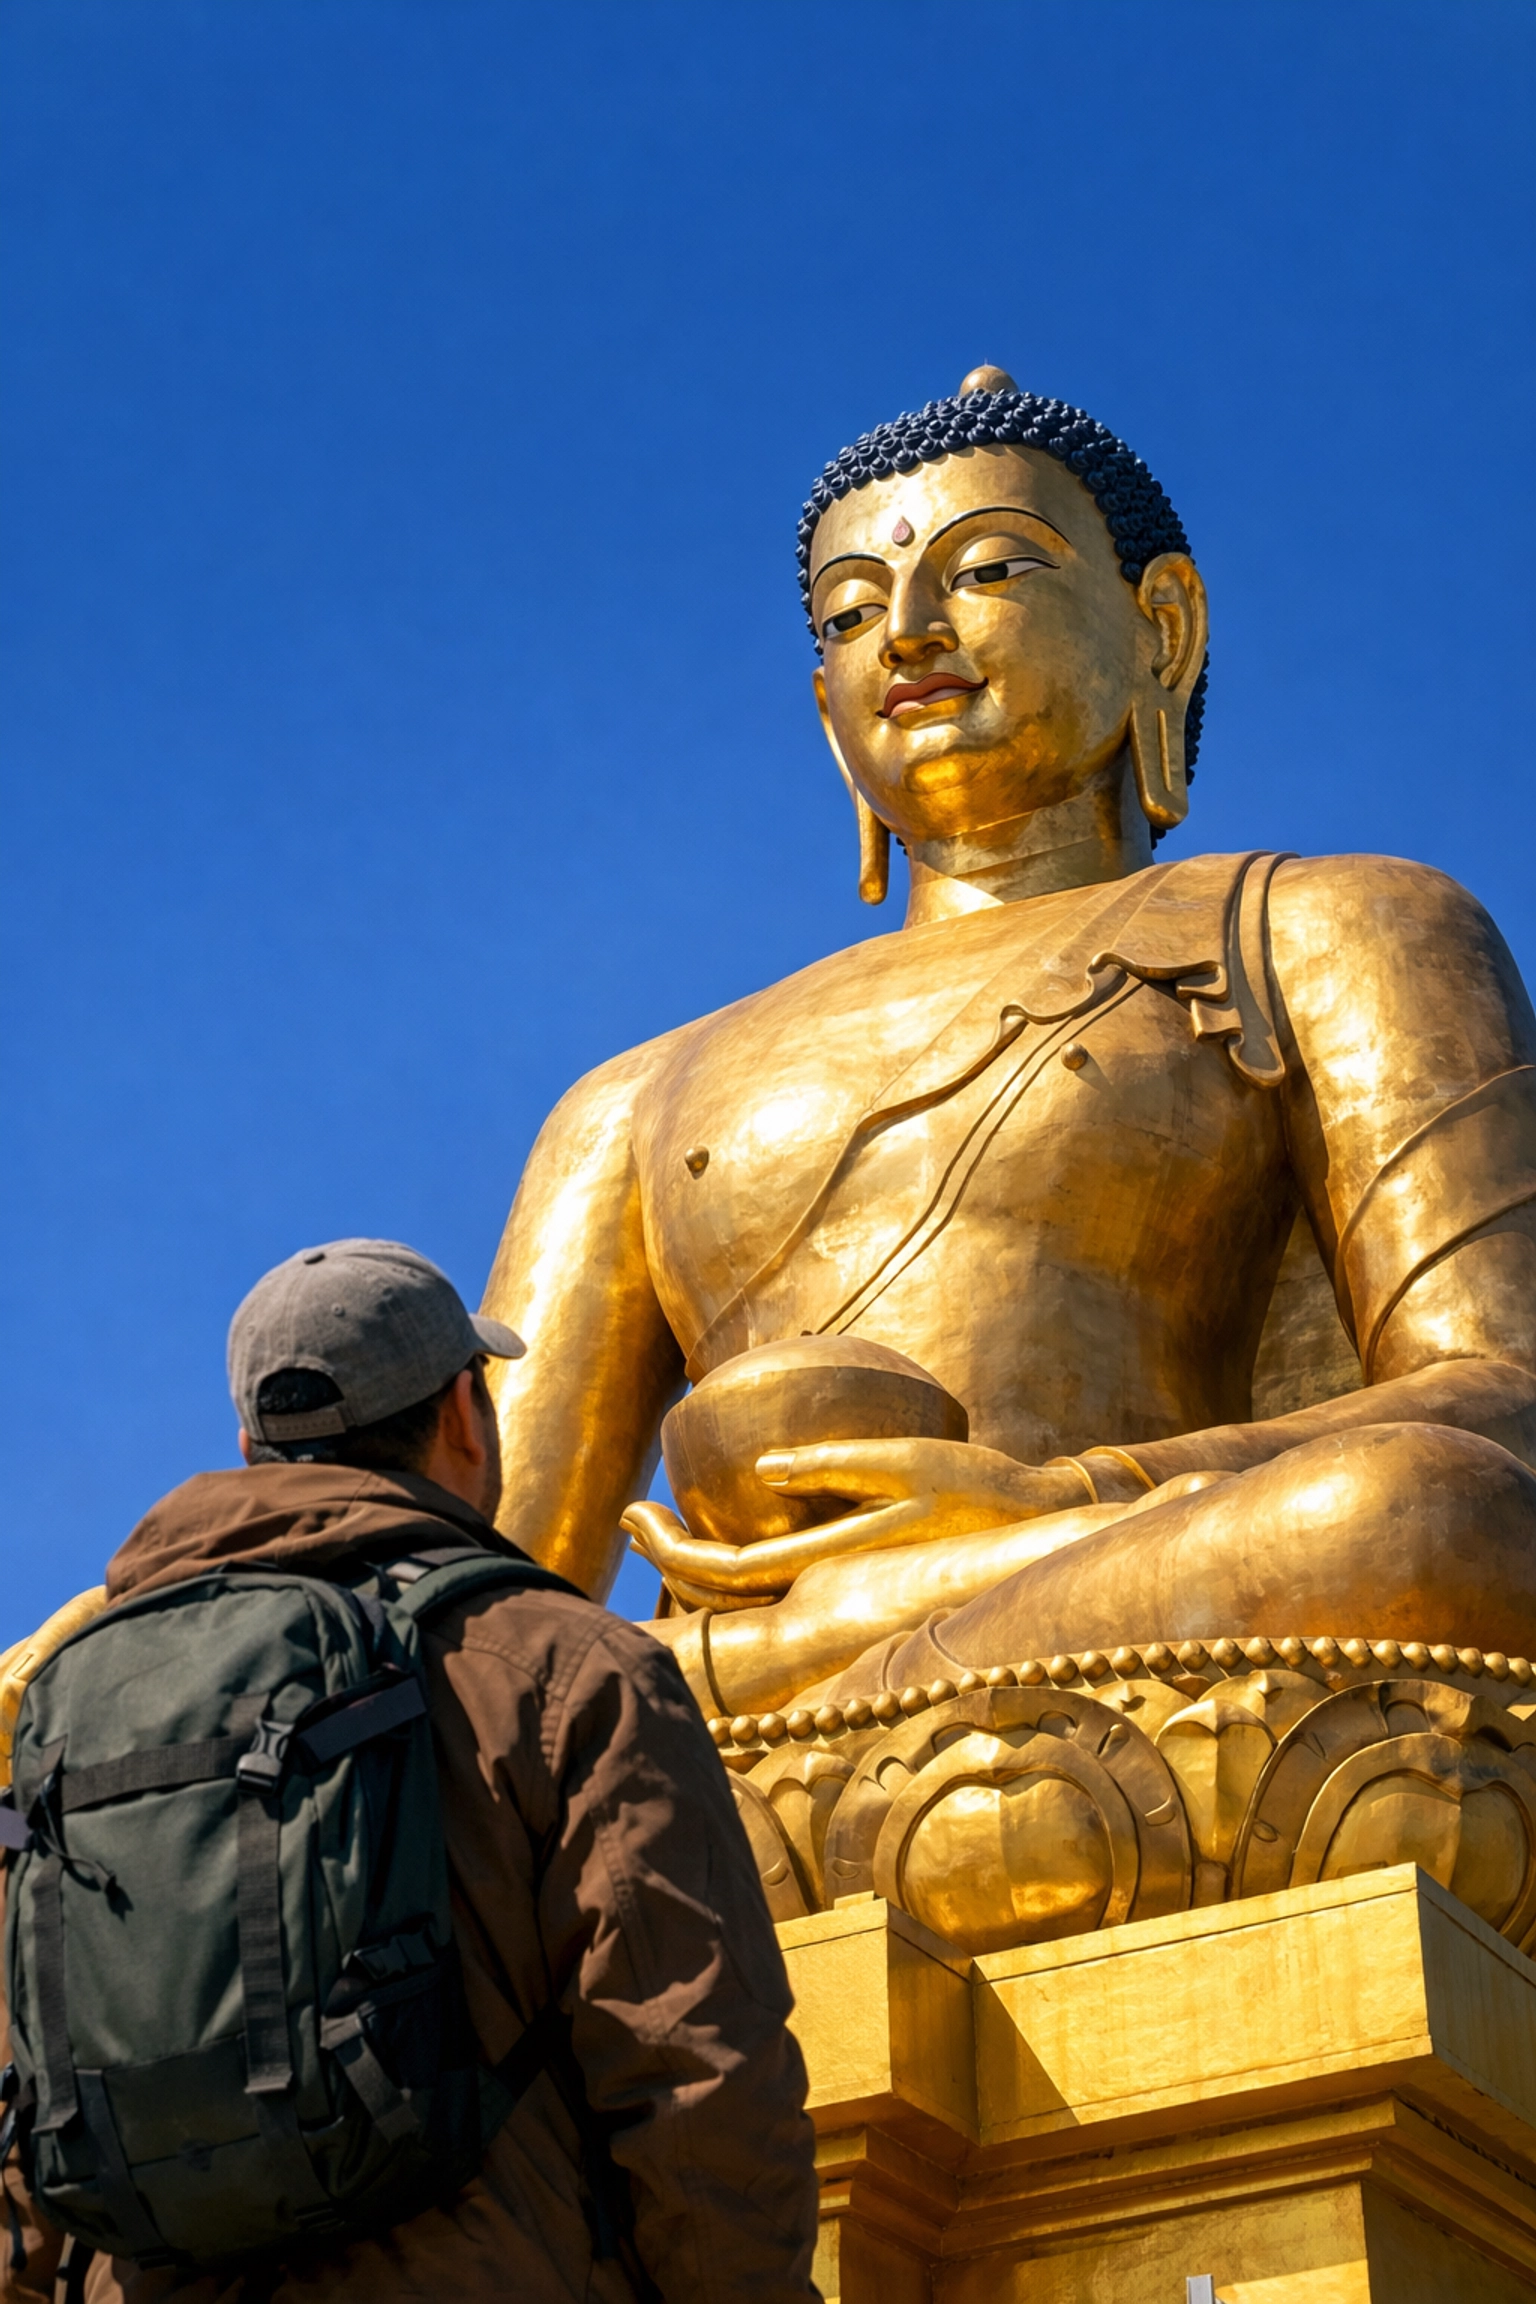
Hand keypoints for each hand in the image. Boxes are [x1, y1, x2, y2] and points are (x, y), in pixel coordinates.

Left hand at [623, 1439, 1085, 1607]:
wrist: (1034, 1527)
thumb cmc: (978, 1487)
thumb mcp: (910, 1462)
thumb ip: (837, 1466)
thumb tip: (762, 1468)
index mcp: (832, 1562)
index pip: (725, 1569)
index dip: (670, 1546)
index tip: (631, 1510)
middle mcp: (826, 1586)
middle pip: (722, 1590)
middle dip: (668, 1557)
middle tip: (627, 1515)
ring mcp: (836, 1585)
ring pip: (744, 1591)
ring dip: (694, 1562)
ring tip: (656, 1520)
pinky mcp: (849, 1574)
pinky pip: (773, 1576)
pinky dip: (733, 1562)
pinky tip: (719, 1528)